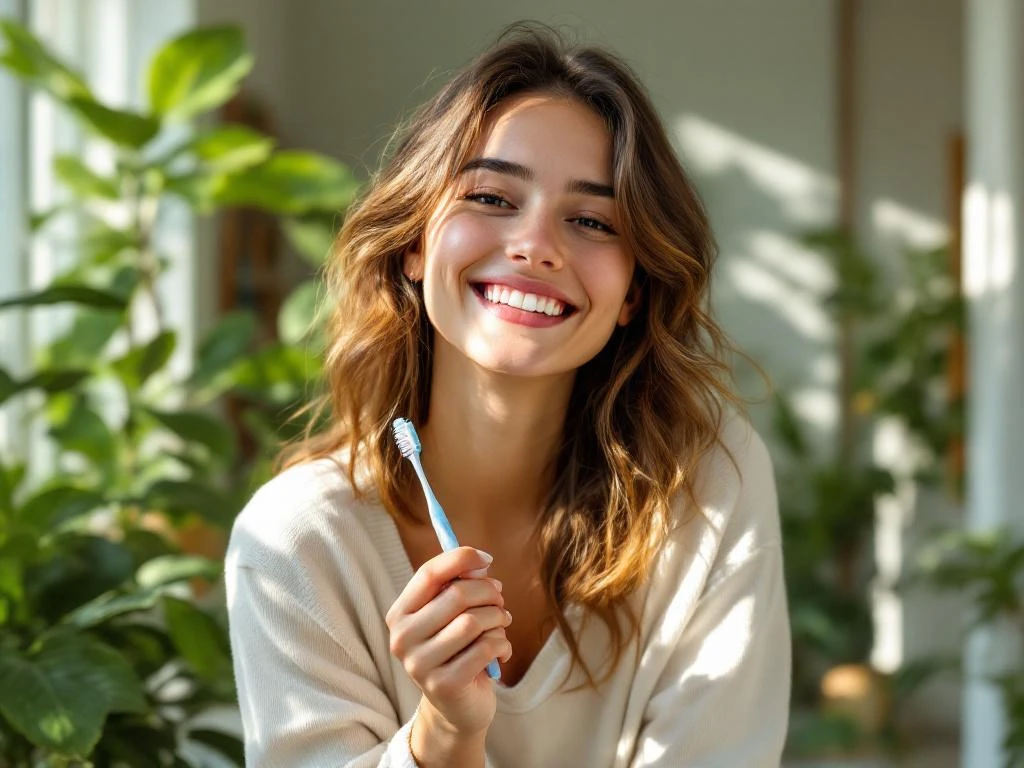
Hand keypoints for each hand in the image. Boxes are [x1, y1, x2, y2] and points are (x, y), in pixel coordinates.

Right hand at [386, 546, 511, 735]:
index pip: (429, 573)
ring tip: (501, 625)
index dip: (461, 558)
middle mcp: (402, 638)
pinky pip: (485, 648)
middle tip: (500, 601)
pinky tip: (501, 651)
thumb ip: (460, 585)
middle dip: (489, 593)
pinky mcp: (443, 685)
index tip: (487, 559)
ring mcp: (419, 664)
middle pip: (457, 595)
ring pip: (473, 621)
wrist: (457, 706)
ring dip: (498, 619)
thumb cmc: (457, 650)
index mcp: (400, 614)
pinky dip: (502, 644)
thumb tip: (480, 564)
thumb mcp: (452, 615)